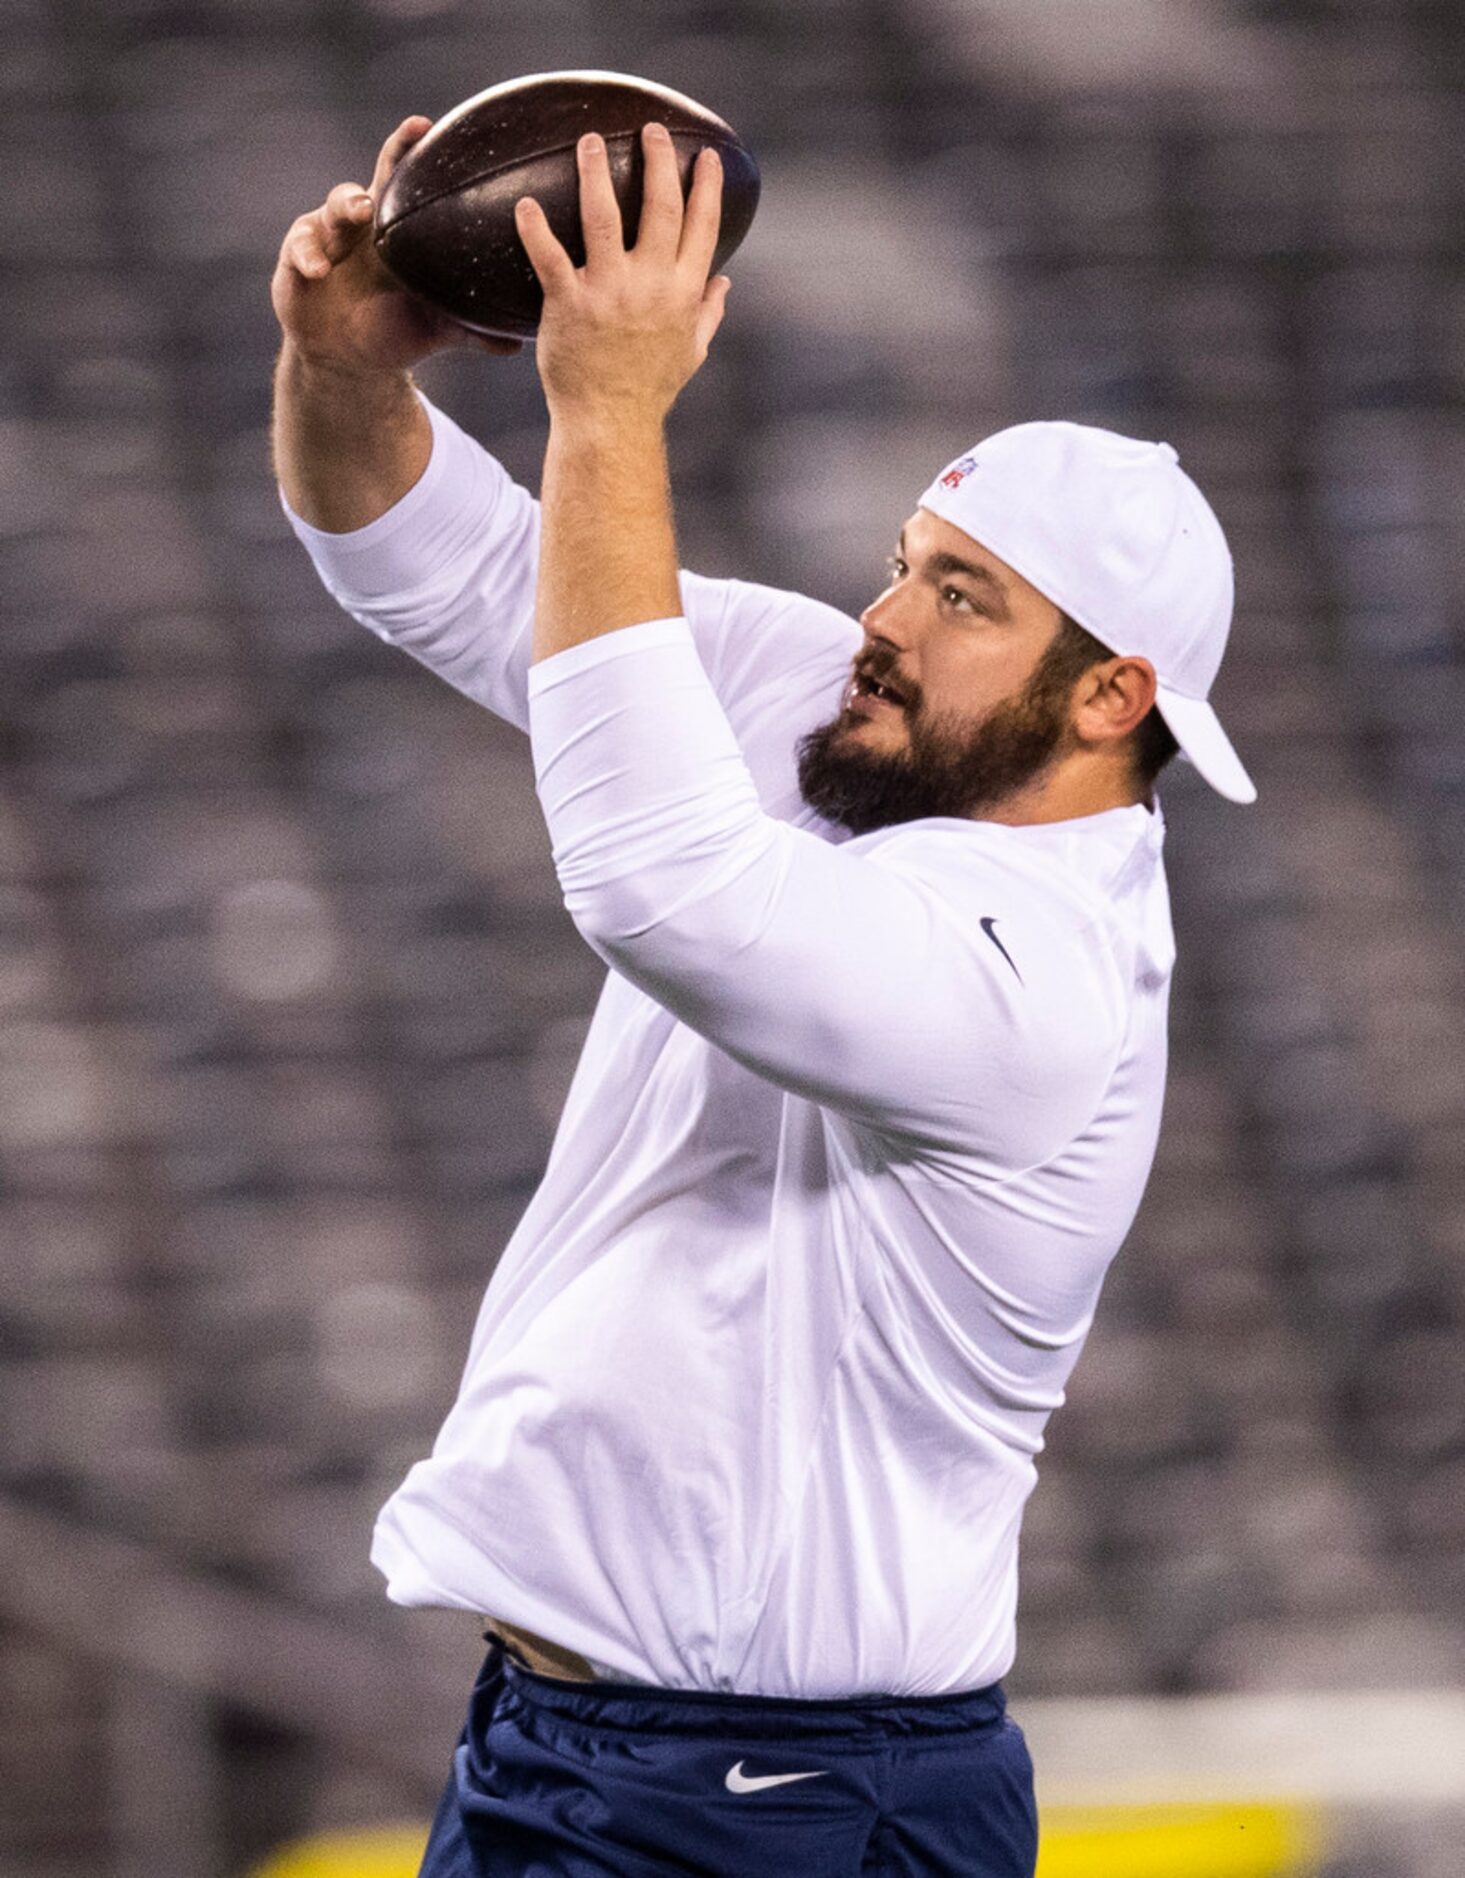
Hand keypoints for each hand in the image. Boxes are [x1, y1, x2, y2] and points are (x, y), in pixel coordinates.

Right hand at [271, 116, 522, 372]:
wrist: (347, 359)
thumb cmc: (392, 331)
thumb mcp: (432, 331)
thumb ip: (468, 332)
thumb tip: (515, 344)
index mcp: (394, 234)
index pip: (402, 182)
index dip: (408, 150)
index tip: (426, 125)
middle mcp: (359, 228)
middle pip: (367, 185)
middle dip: (379, 166)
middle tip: (401, 152)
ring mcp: (325, 240)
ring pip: (332, 211)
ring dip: (344, 207)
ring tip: (360, 212)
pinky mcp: (296, 261)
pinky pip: (299, 249)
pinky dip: (308, 255)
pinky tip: (318, 269)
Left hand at [514, 122, 729, 428]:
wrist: (609, 424)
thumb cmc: (649, 389)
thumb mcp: (691, 352)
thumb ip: (709, 313)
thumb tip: (726, 284)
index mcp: (683, 294)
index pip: (703, 228)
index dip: (707, 188)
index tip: (706, 156)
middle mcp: (650, 286)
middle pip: (661, 208)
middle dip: (659, 161)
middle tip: (651, 129)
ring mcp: (609, 294)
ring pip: (604, 218)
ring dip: (596, 173)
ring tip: (590, 141)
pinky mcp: (568, 305)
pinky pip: (549, 258)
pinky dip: (535, 230)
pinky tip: (524, 205)